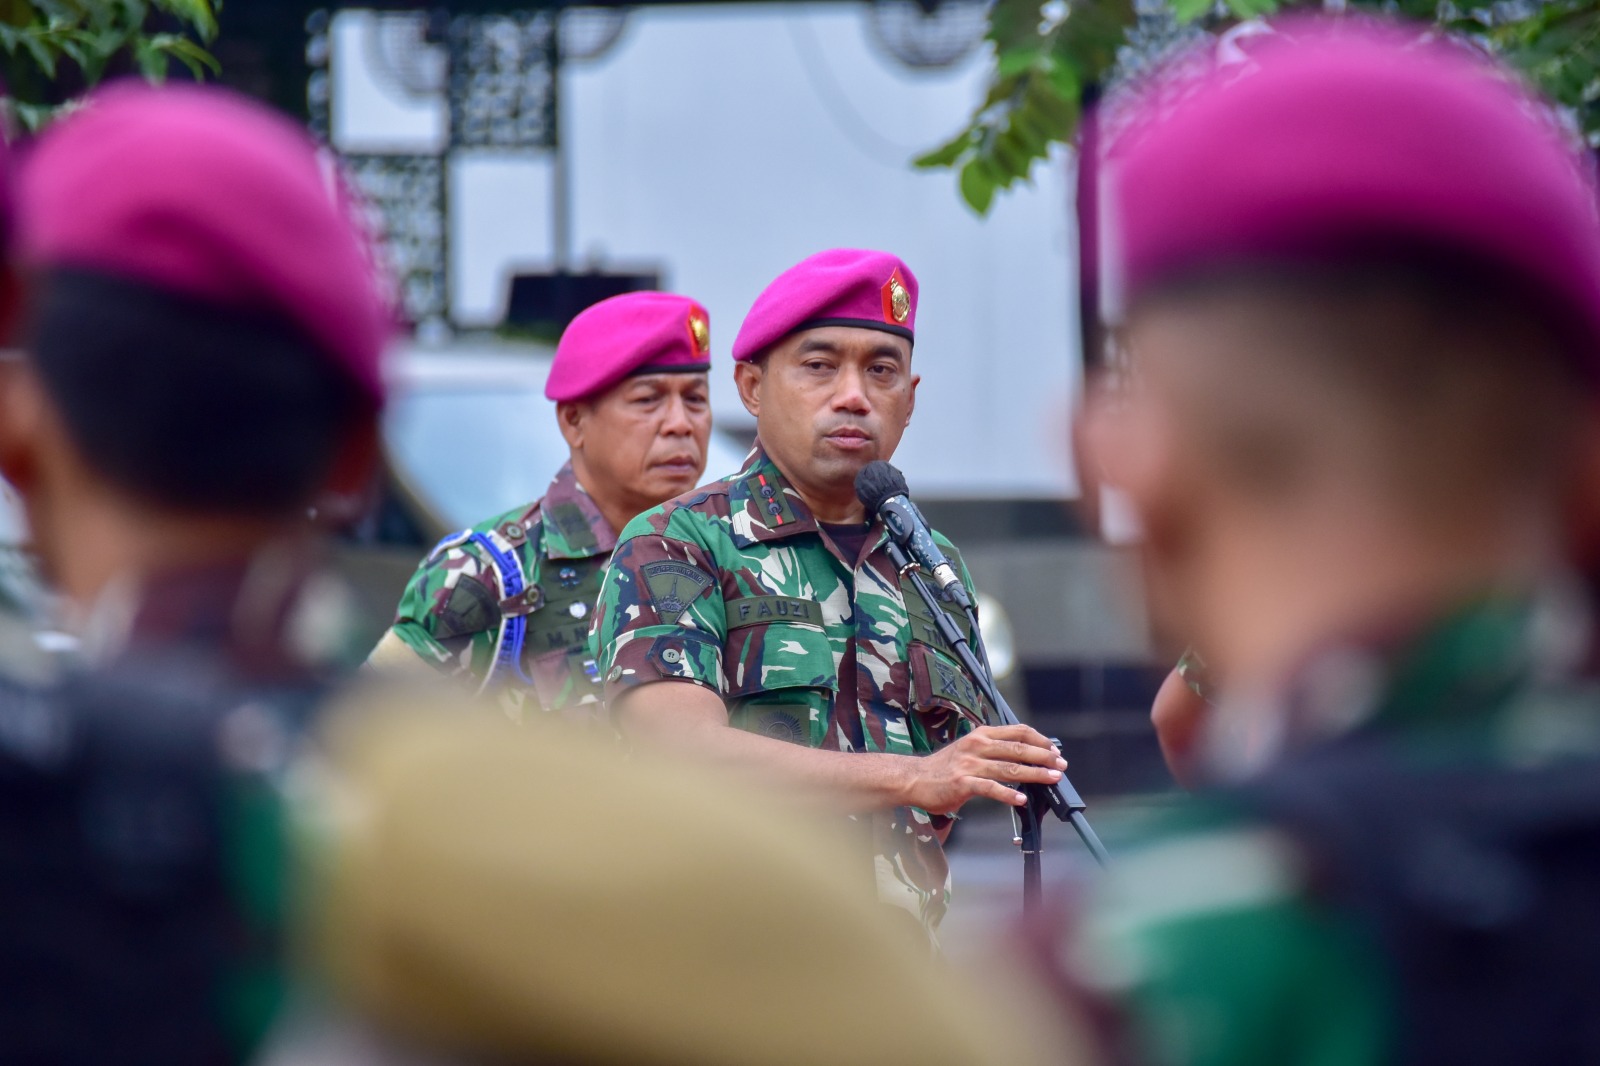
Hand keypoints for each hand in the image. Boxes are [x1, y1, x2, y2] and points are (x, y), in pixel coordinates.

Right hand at [902, 724, 1066, 814]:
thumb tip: (1026, 759)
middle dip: (1044, 757)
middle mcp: (977, 746)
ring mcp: (970, 764)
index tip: (1055, 750)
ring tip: (1051, 779)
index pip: (1018, 731)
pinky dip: (1008, 794)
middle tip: (1061, 765)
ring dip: (1034, 774)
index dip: (1040, 740)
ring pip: (1009, 768)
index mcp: (982, 735)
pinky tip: (1021, 800)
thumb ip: (994, 751)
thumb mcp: (970, 750)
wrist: (915, 778)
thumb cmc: (945, 767)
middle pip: (1019, 748)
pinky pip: (990, 788)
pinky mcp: (962, 783)